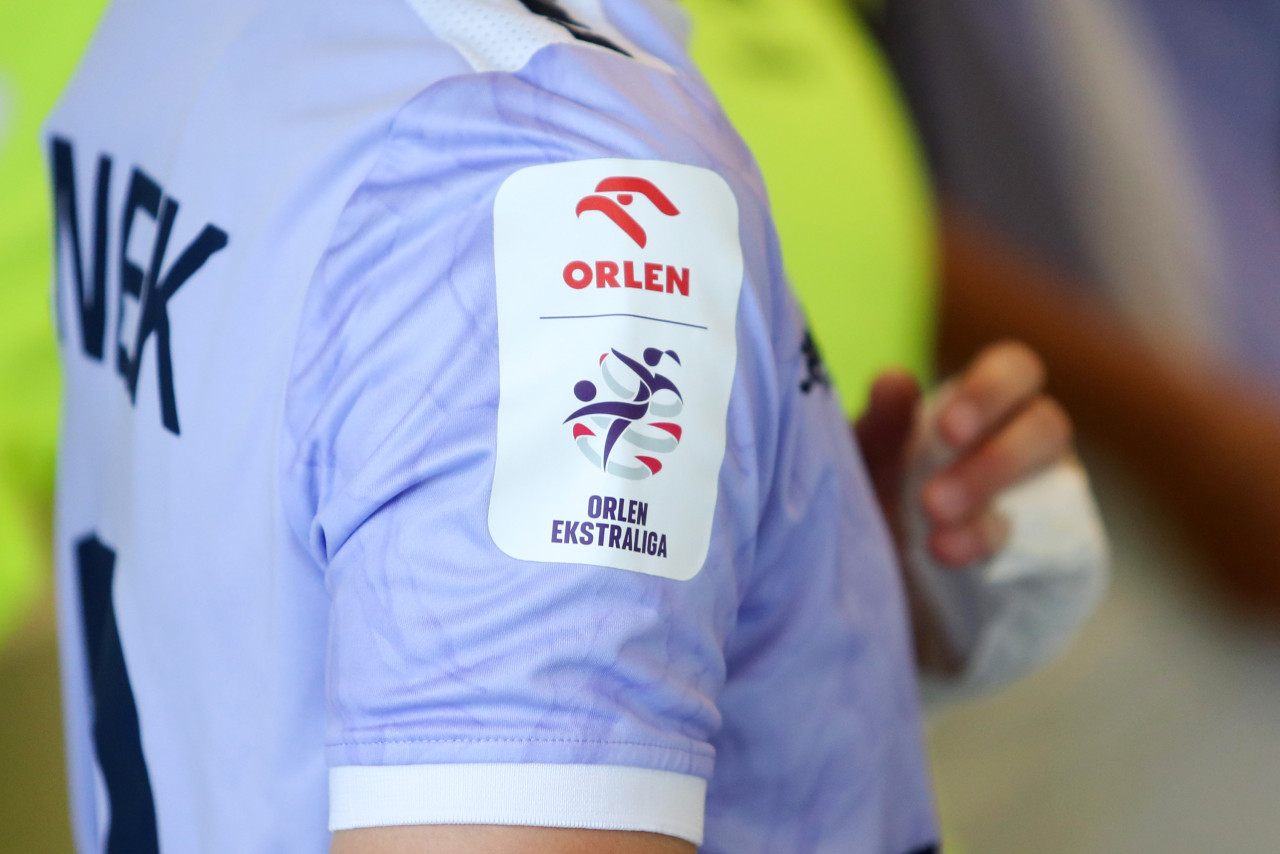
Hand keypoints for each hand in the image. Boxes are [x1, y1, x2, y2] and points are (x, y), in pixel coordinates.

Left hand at [856, 341, 1074, 566]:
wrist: (882, 559)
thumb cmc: (879, 484)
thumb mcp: (868, 456)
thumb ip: (879, 424)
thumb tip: (893, 382)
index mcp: (984, 399)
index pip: (1014, 369)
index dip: (989, 393)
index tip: (947, 431)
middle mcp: (1024, 435)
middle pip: (1048, 425)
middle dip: (997, 461)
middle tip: (934, 500)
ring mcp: (1041, 489)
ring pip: (1050, 485)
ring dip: (990, 515)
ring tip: (935, 537)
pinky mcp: (1042, 540)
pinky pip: (1043, 541)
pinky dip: (990, 546)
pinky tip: (948, 553)